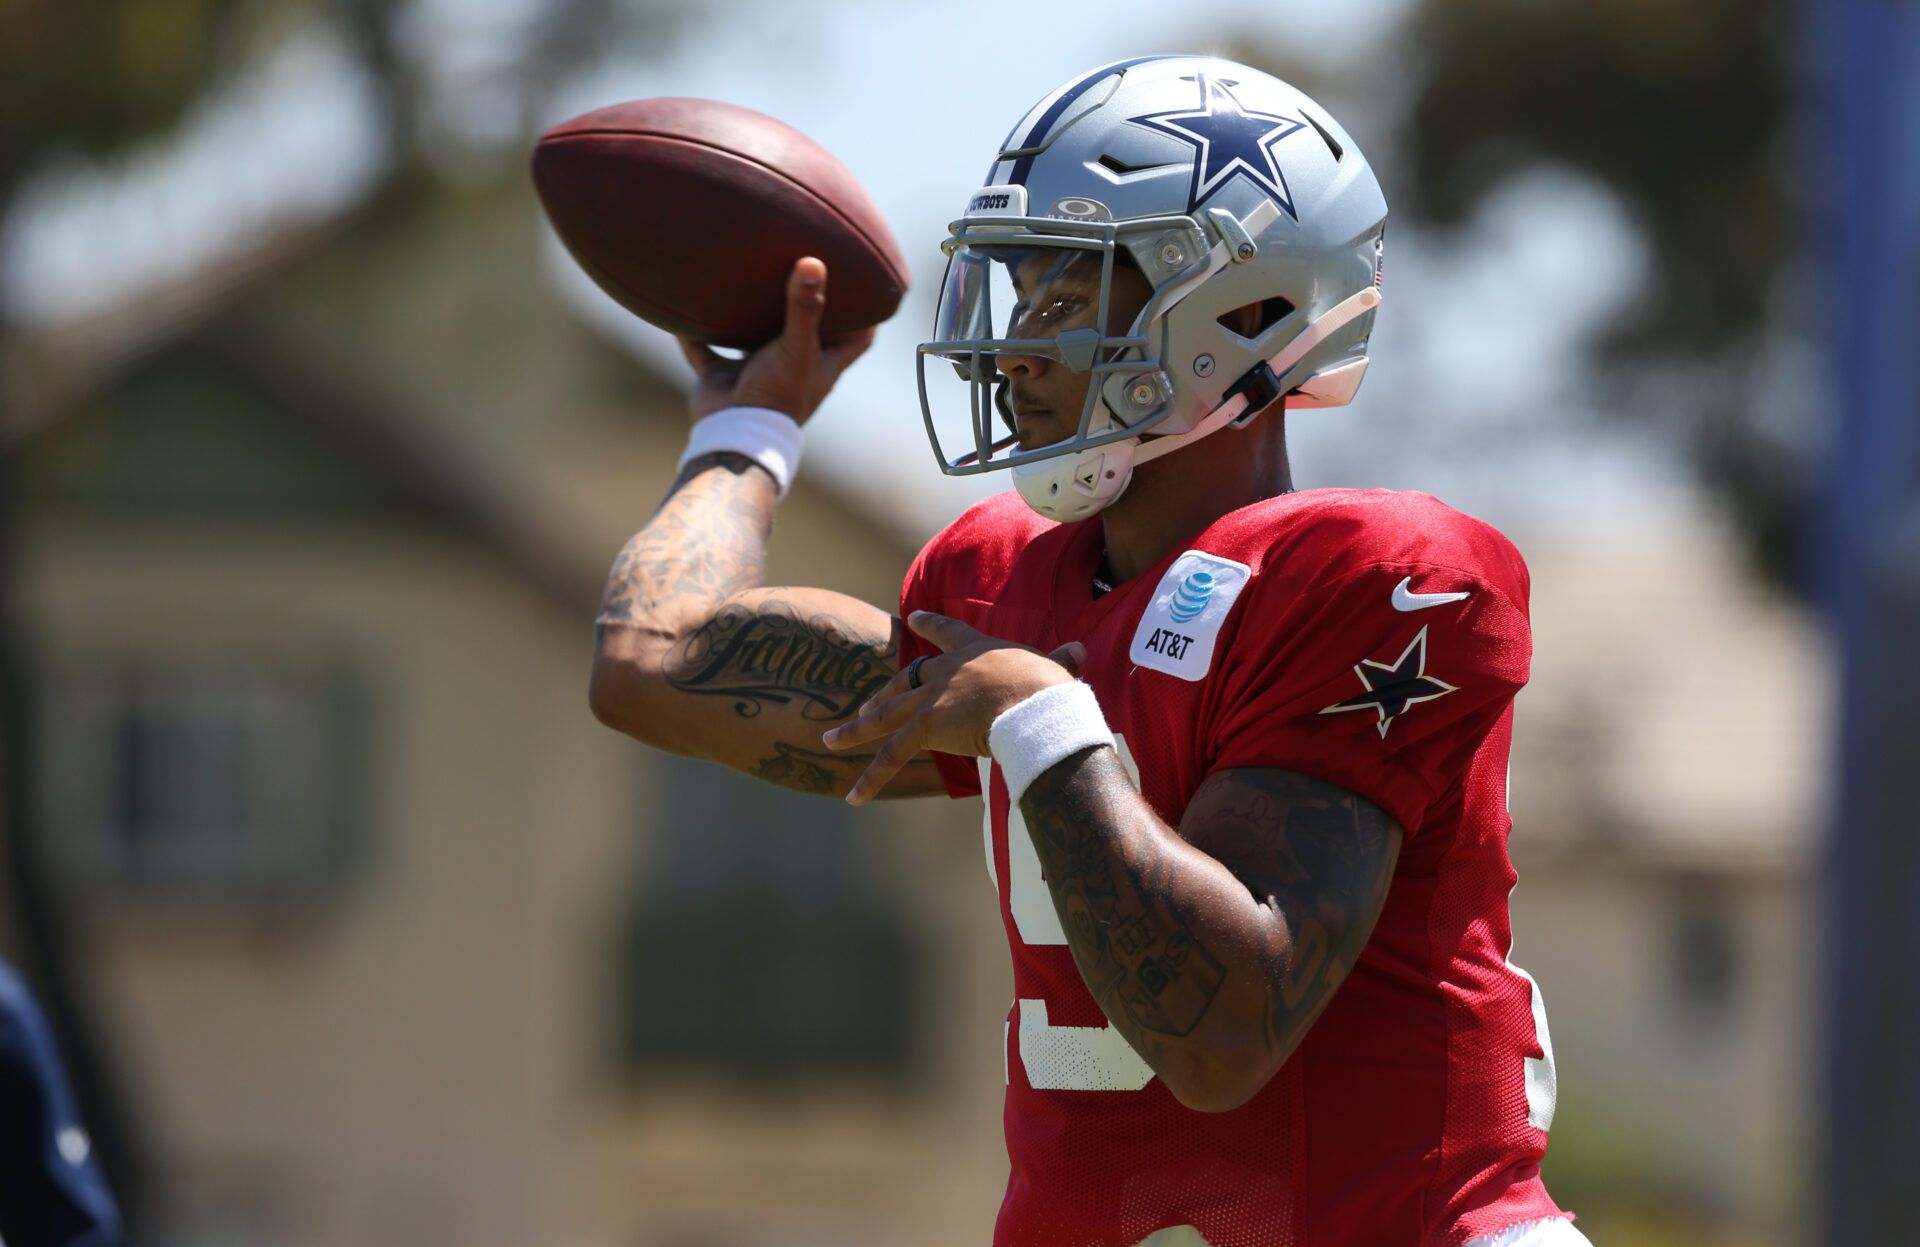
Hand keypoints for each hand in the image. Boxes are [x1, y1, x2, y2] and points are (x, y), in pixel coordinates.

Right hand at [678, 257, 875, 425]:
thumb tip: (813, 262)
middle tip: (801, 266)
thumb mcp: (797, 347)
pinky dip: (695, 334)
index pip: (857, 340)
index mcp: (821, 365)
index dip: (866, 316)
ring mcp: (756, 373)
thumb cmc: (778, 395)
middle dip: (804, 306)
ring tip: (747, 278)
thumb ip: (805, 307)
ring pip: (753, 339)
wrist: (734, 434)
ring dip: (748, 317)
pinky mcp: (722, 378)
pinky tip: (687, 306)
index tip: (868, 285)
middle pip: (804, 334)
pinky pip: (705, 351)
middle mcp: (792, 367)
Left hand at [822, 611, 1086, 804]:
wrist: (1034, 700)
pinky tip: (852, 797)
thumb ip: (1061, 661)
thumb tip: (1080, 652)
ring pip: (886, 715)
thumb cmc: (1049, 686)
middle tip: (866, 703)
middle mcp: (946, 671)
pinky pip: (892, 756)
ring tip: (830, 740)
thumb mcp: (1054, 668)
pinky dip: (871, 778)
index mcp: (977, 651)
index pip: (948, 633)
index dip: (929, 627)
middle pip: (905, 680)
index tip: (914, 619)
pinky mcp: (926, 726)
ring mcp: (932, 698)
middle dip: (883, 693)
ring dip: (856, 730)